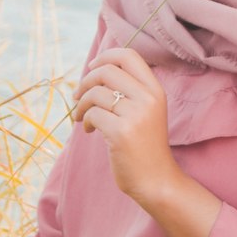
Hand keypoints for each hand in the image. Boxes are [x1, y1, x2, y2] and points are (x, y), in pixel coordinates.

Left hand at [72, 47, 177, 205]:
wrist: (157, 180)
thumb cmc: (146, 145)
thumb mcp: (147, 111)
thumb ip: (130, 90)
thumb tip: (95, 70)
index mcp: (155, 90)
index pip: (128, 55)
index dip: (106, 56)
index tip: (92, 67)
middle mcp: (148, 98)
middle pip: (106, 71)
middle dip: (85, 81)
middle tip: (78, 96)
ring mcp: (135, 115)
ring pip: (95, 93)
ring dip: (81, 104)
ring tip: (83, 117)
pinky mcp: (121, 132)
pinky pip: (92, 114)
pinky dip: (85, 121)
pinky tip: (91, 130)